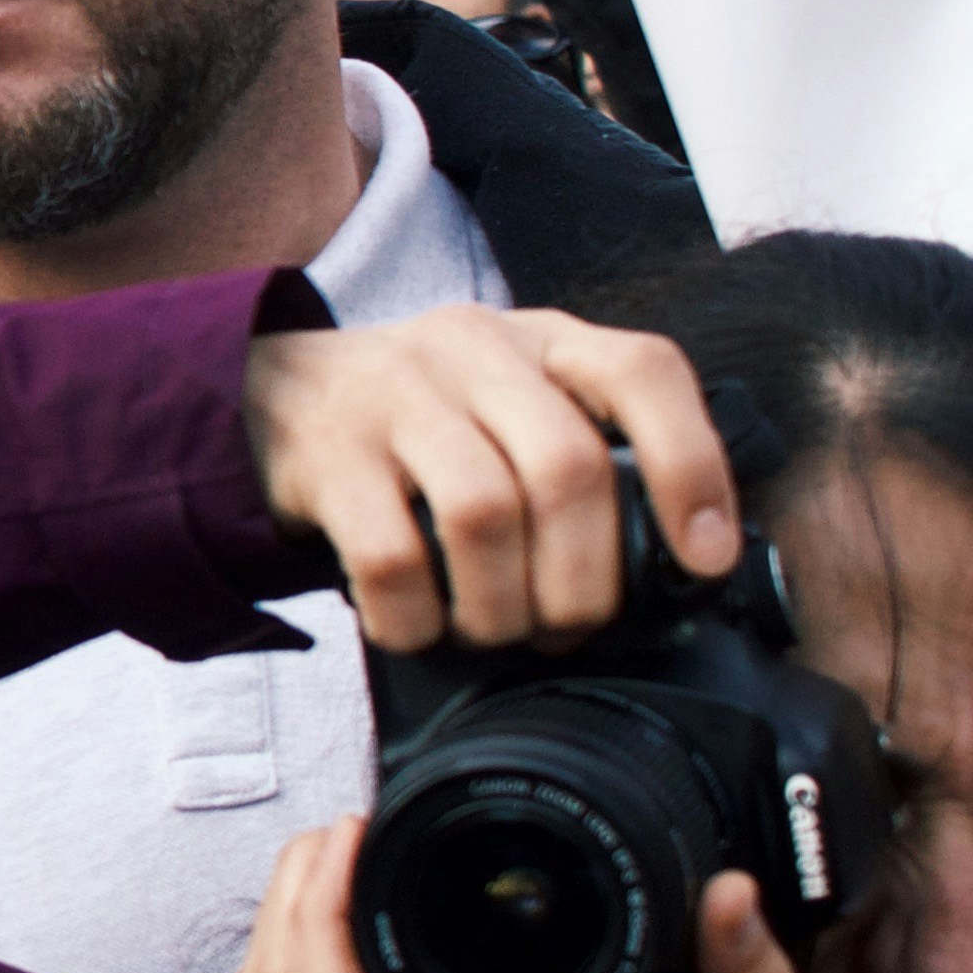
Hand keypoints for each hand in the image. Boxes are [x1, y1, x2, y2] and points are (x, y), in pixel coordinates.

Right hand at [239, 302, 737, 655]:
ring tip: (494, 632)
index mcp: (540, 340)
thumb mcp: (510, 403)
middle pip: (567, 468)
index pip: (643, 373)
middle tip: (567, 628)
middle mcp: (471, 351)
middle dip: (583, 579)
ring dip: (502, 605)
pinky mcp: (325, 456)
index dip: (693, 468)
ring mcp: (393, 396)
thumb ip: (587, 452)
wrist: (268, 396)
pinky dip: (416, 617)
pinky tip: (418, 628)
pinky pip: (391, 557)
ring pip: (484, 514)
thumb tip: (674, 566)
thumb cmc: (423, 423)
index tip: (704, 560)